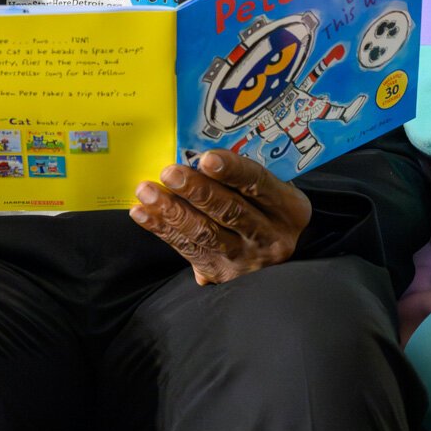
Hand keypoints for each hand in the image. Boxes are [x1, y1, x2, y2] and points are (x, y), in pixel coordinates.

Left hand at [130, 151, 311, 284]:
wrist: (281, 265)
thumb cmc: (266, 211)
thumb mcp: (271, 194)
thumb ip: (243, 178)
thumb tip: (199, 156)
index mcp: (288, 208)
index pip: (259, 184)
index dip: (232, 170)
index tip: (206, 158)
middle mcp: (271, 237)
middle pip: (230, 211)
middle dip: (196, 190)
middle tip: (170, 172)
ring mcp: (246, 259)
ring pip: (205, 233)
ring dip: (172, 211)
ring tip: (147, 192)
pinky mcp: (221, 274)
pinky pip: (187, 249)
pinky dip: (162, 229)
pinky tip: (142, 213)